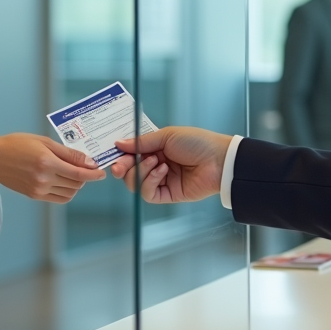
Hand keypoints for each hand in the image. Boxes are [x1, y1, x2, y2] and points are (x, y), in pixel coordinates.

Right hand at [0, 133, 106, 202]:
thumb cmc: (16, 144)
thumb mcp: (44, 142)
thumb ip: (68, 153)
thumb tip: (89, 162)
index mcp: (47, 162)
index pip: (79, 173)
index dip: (94, 174)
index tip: (101, 172)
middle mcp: (43, 179)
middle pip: (76, 184)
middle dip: (85, 177)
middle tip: (86, 167)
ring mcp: (38, 189)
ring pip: (69, 193)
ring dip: (76, 185)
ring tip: (74, 173)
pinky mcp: (34, 195)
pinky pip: (58, 198)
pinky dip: (66, 192)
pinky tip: (64, 181)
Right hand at [109, 126, 230, 203]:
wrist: (218, 160)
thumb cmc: (198, 143)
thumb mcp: (167, 135)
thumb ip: (141, 141)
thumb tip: (119, 143)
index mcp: (156, 148)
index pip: (131, 153)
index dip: (120, 154)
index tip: (111, 153)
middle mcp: (156, 164)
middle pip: (129, 171)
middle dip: (123, 167)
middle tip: (119, 165)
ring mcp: (161, 180)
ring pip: (135, 183)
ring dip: (141, 171)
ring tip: (155, 161)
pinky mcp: (167, 194)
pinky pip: (148, 193)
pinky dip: (150, 181)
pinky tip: (162, 171)